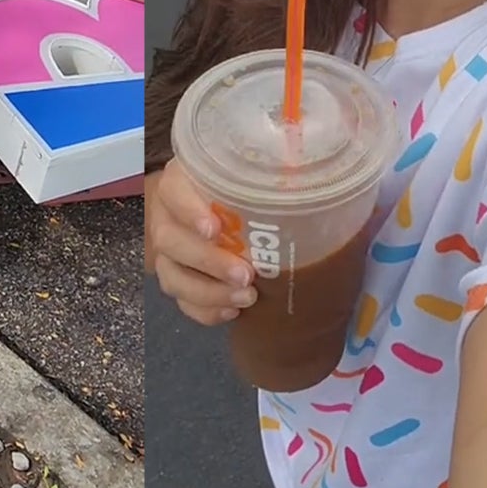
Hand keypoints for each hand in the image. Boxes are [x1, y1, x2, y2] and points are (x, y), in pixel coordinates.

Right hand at [148, 159, 260, 325]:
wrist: (229, 209)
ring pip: (171, 275)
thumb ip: (273, 178)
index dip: (188, 210)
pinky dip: (205, 311)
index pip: (173, 190)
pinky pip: (181, 301)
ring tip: (247, 298)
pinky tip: (233, 312)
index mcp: (183, 183)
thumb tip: (318, 189)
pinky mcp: (176, 277)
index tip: (214, 229)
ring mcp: (169, 251)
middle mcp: (168, 216)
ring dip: (208, 292)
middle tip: (245, 274)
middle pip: (169, 240)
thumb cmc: (248, 187)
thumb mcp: (255, 176)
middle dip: (208, 261)